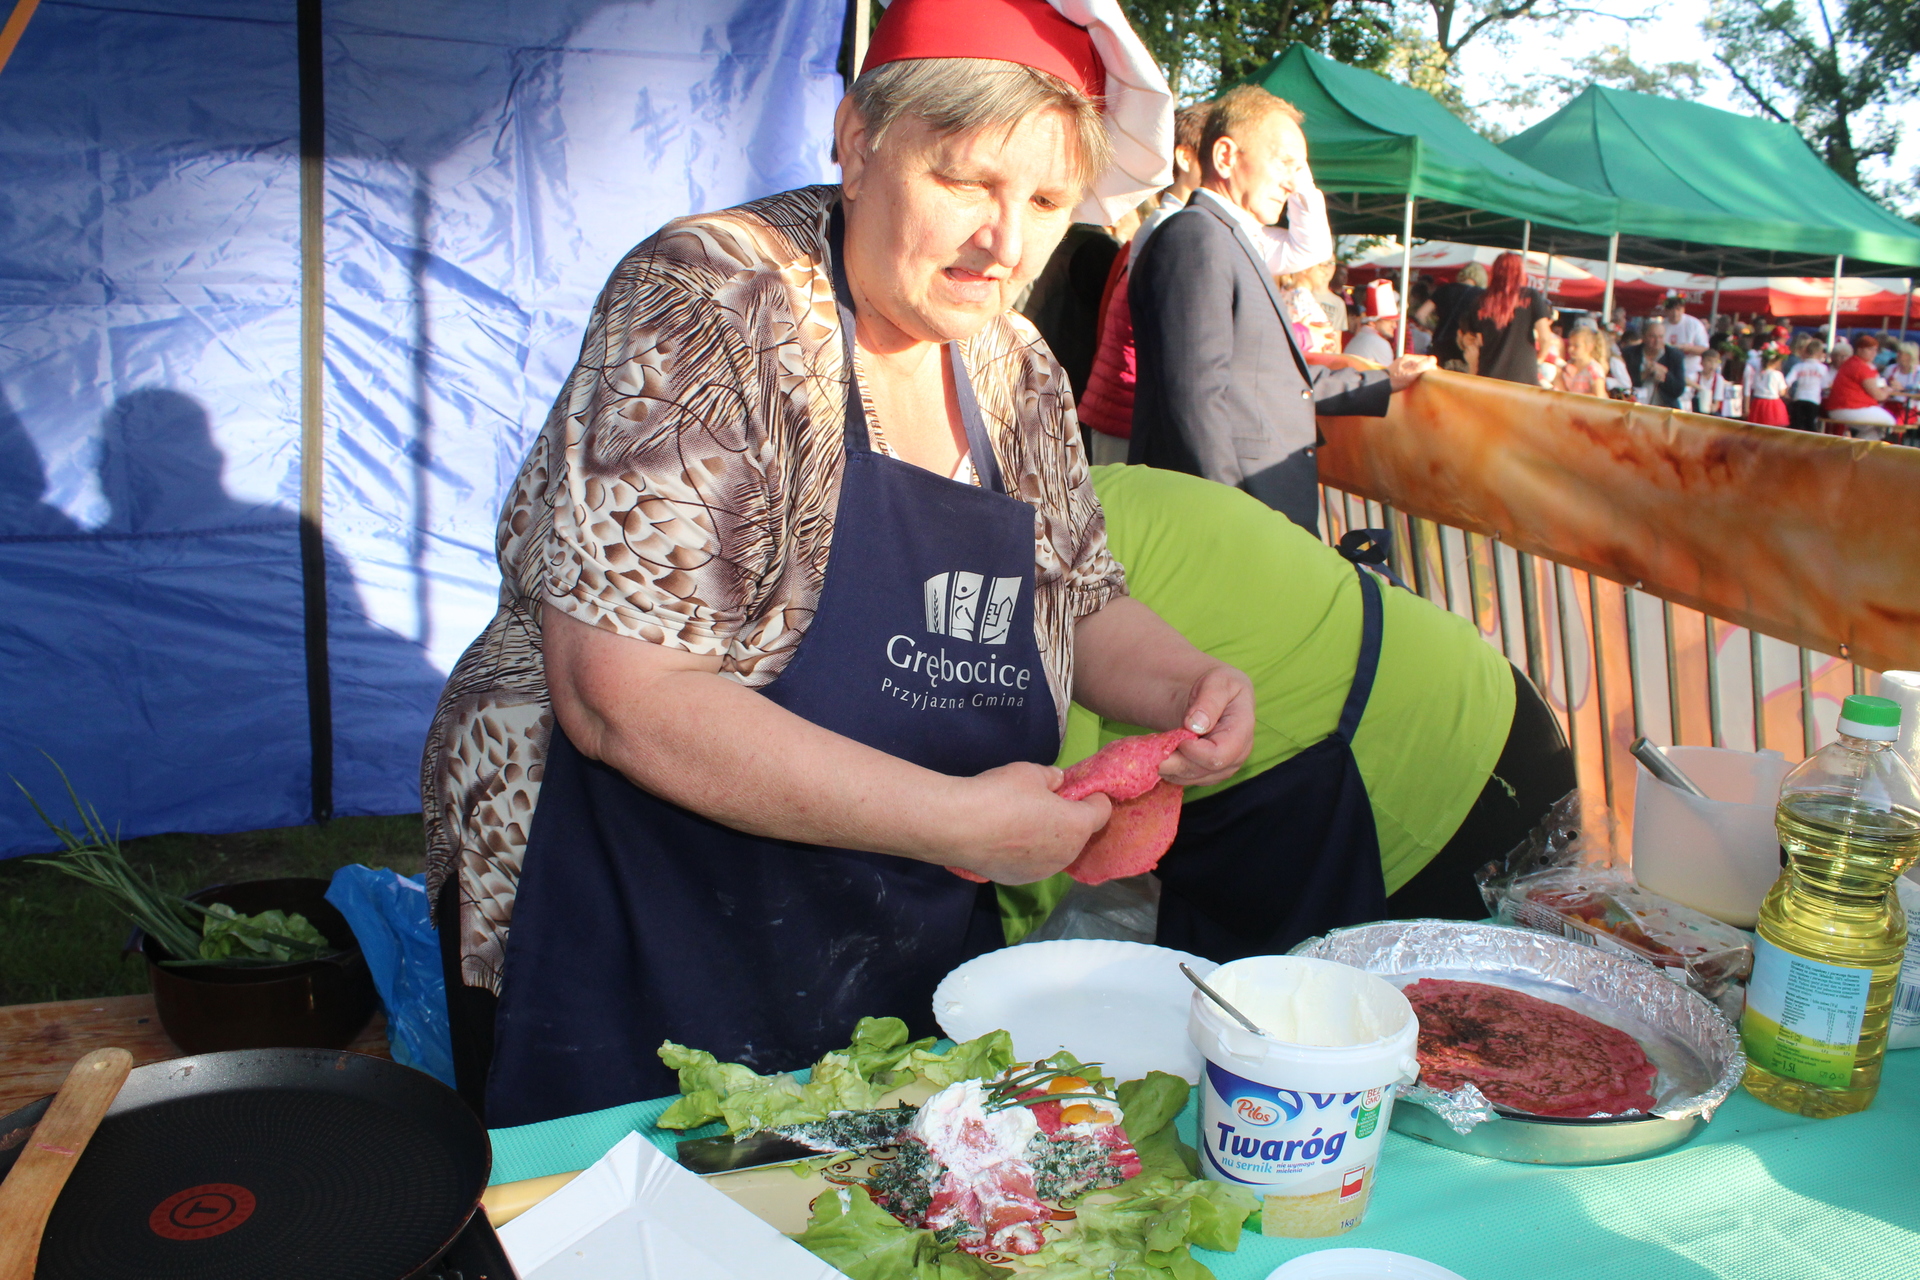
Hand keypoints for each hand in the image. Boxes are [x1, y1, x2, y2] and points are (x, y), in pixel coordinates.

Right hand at [940, 761, 1111, 884]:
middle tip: (1046, 803)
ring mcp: (1043, 872)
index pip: (1101, 811)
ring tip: (1023, 822)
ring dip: (1049, 838)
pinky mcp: (1019, 880)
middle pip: (1079, 834)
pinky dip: (1027, 852)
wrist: (960, 827)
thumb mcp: (1030, 772)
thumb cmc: (1002, 794)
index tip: (1079, 789)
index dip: (1093, 797)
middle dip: (1069, 818)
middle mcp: (1066, 854)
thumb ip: (1050, 777)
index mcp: (1077, 826)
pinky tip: (1007, 840)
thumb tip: (1057, 782)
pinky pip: (1033, 863)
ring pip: (1056, 851)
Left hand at [1161, 664, 1254, 786]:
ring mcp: (1225, 766)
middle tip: (1151, 752)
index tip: (1178, 737)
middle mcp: (1238, 753)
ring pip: (1194, 778)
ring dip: (1170, 768)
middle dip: (1176, 762)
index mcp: (1243, 728)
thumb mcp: (1216, 682)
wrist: (1215, 697)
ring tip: (1152, 751)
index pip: (1220, 754)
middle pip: (1205, 770)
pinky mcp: (1210, 773)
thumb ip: (1209, 700)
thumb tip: (1196, 724)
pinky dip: (1170, 771)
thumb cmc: (1218, 685)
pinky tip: (1159, 756)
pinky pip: (1188, 779)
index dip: (1195, 751)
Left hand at [1387, 353, 1435, 390]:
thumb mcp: (1412, 373)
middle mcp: (1404, 358)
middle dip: (1425, 367)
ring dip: (1419, 370)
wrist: (1381, 385)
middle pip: (1420, 361)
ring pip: (1414, 365)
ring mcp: (1400, 363)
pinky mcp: (1396, 369)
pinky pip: (1408, 368)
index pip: (1425, 358)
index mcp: (1409, 358)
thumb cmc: (1397, 380)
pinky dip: (1412, 372)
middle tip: (1428, 376)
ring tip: (1420, 377)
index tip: (1433, 373)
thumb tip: (1433, 359)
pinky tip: (1411, 377)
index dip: (1431, 365)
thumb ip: (1423, 365)